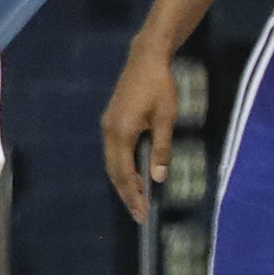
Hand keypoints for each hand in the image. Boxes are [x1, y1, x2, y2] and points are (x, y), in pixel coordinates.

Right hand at [103, 43, 177, 223]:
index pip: (125, 172)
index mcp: (122, 132)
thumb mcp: (165, 119)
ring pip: (111, 161)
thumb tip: (158, 178)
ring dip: (122, 182)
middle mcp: (109, 131)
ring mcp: (107, 125)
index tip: (142, 213)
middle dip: (125, 193)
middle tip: (138, 215)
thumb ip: (161, 149)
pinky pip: (112, 152)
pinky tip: (132, 175)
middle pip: (113, 170)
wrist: (145, 60)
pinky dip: (120, 168)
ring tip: (136, 200)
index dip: (134, 194)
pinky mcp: (111, 121)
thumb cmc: (159, 88)